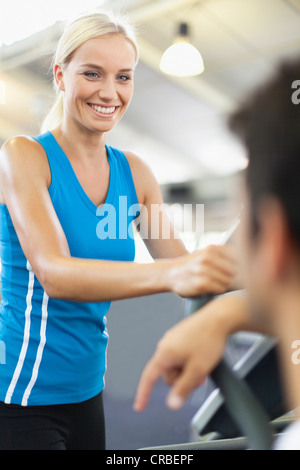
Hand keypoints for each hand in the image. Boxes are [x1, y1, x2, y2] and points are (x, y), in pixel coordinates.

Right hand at [134, 296, 231, 411]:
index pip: (149, 377)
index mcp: (165, 352)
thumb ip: (183, 388)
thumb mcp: (197, 369)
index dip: (143, 394)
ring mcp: (173, 339)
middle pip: (167, 374)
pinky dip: (189, 361)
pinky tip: (201, 356)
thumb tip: (172, 404)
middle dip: (181, 380)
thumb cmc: (209, 338)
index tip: (139, 406)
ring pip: (176, 365)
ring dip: (187, 370)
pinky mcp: (181, 336)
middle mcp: (165, 344)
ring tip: (202, 365)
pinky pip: (180, 355)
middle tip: (199, 377)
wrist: (219, 317)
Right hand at [170, 245, 237, 297]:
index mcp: (212, 249)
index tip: (240, 272)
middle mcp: (207, 257)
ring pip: (228, 281)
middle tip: (228, 280)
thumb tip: (250, 265)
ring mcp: (203, 270)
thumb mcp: (207, 254)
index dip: (243, 266)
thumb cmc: (194, 266)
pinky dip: (218, 290)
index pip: (239, 257)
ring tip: (217, 283)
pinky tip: (211, 288)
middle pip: (236, 270)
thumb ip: (226, 256)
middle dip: (235, 277)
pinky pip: (220, 289)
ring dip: (226, 285)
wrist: (171, 274)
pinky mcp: (200, 283)